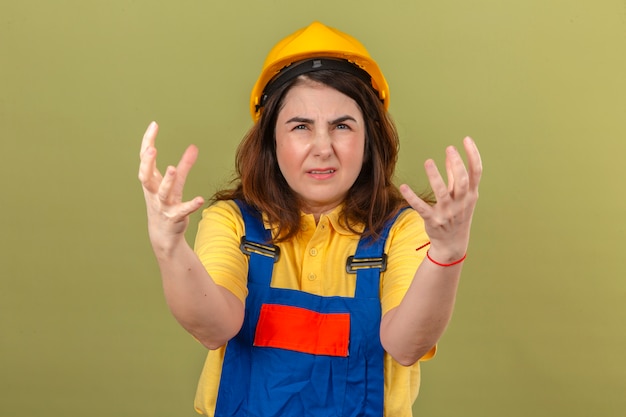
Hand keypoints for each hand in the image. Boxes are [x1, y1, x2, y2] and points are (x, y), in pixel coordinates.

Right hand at [138, 122, 204, 253]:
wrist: (163, 235)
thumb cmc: (165, 205)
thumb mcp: (175, 184)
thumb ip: (185, 165)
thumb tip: (194, 147)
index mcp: (151, 182)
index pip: (145, 159)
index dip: (148, 142)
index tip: (154, 125)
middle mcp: (153, 192)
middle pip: (145, 176)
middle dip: (147, 163)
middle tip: (152, 149)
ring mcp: (162, 206)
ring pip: (162, 193)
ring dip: (167, 181)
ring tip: (172, 168)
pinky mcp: (174, 217)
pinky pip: (181, 211)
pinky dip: (190, 206)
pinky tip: (199, 200)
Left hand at [399, 136, 482, 261]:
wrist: (453, 244)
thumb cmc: (458, 214)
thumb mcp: (461, 196)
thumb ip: (455, 175)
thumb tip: (450, 154)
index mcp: (470, 194)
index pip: (476, 172)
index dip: (473, 155)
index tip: (466, 139)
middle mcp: (461, 203)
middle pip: (462, 181)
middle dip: (457, 165)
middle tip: (450, 148)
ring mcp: (447, 212)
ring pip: (442, 193)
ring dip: (435, 177)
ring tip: (428, 162)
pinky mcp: (433, 220)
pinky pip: (422, 208)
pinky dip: (412, 198)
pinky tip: (404, 187)